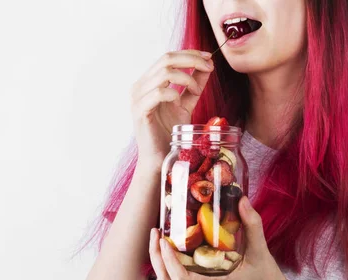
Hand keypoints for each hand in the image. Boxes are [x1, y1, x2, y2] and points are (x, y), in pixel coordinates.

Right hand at [130, 50, 214, 169]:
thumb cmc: (169, 133)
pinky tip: (181, 101)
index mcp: (148, 82)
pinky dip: (175, 93)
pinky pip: (159, 93)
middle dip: (192, 60)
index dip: (190, 53)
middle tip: (209, 67)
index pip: (168, 56)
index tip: (210, 58)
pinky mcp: (140, 111)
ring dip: (187, 78)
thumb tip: (208, 66)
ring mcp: (138, 98)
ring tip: (197, 91)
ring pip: (164, 73)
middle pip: (166, 59)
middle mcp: (140, 86)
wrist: (158, 158)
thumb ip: (194, 85)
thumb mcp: (185, 104)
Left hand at [148, 196, 292, 279]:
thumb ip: (253, 225)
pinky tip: (170, 247)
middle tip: (155, 233)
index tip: (163, 239)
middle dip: (156, 257)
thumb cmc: (266, 277)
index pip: (182, 279)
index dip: (168, 260)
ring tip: (158, 238)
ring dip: (160, 262)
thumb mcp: (261, 250)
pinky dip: (168, 266)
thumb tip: (242, 200)